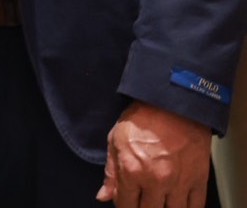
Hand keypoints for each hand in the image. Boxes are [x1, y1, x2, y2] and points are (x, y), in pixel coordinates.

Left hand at [97, 102, 211, 206]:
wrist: (175, 105)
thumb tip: (104, 196)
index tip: (127, 202)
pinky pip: (195, 207)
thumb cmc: (143, 118)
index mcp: (132, 171)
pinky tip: (179, 204)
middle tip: (143, 201)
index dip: (124, 206)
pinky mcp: (199, 180)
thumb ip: (111, 172)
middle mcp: (155, 181)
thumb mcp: (116, 140)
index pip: (125, 205)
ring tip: (160, 201)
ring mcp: (179, 183)